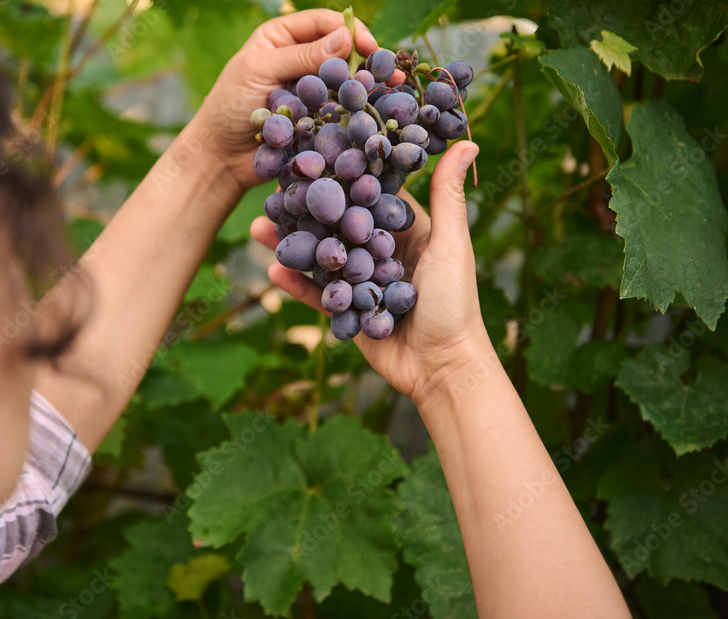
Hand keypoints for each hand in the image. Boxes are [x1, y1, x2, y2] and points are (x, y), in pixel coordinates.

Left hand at [192, 9, 402, 190]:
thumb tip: (346, 38)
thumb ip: (301, 56)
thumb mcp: (260, 72)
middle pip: (341, 51)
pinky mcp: (316, 118)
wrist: (220, 158)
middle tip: (392, 72)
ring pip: (345, 82)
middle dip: (367, 60)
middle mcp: (299, 59)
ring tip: (392, 91)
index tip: (370, 48)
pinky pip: (341, 111)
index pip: (324, 23)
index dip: (351, 31)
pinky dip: (358, 111)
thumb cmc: (229, 108)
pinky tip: (376, 112)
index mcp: (282, 37)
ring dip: (367, 86)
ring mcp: (309, 90)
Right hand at [250, 141, 489, 404]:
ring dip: (292, 244)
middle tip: (273, 191)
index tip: (314, 153)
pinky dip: (296, 285)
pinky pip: (319, 295)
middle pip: (336, 225)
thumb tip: (469, 141)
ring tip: (258, 228)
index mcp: (407, 231)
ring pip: (321, 258)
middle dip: (306, 210)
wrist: (443, 368)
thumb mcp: (451, 244)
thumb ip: (447, 196)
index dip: (343, 175)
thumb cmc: (455, 304)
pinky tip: (273, 271)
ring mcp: (362, 283)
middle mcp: (381, 252)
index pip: (369, 195)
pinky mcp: (348, 314)